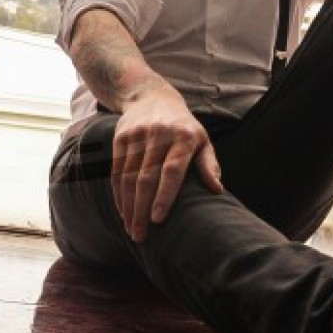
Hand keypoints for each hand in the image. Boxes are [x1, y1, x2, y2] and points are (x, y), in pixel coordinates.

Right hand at [112, 88, 222, 242]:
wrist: (151, 97)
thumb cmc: (183, 127)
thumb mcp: (202, 140)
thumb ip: (209, 164)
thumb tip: (217, 190)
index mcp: (184, 137)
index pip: (172, 170)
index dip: (164, 196)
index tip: (158, 220)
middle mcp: (159, 135)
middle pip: (146, 177)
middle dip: (141, 209)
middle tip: (140, 236)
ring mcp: (137, 136)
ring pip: (128, 177)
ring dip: (128, 206)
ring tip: (131, 229)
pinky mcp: (120, 138)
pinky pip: (116, 171)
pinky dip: (118, 194)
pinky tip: (122, 211)